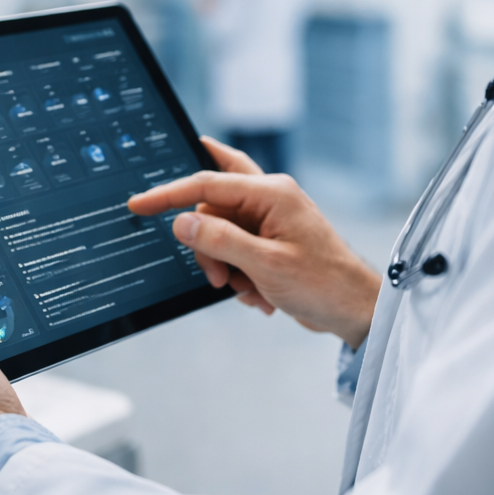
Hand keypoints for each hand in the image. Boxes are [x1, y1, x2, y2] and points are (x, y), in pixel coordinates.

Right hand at [128, 137, 380, 348]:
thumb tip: (182, 222)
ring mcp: (270, 222)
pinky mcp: (270, 243)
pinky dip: (241, 276)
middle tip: (219, 275)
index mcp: (271, 193)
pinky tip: (261, 295)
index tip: (138, 204)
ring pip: (221, 235)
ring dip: (227, 268)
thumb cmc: (324, 283)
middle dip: (209, 246)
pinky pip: (236, 253)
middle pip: (212, 209)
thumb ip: (220, 240)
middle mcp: (270, 200)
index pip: (206, 184)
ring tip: (249, 290)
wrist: (355, 310)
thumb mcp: (265, 265)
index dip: (168, 194)